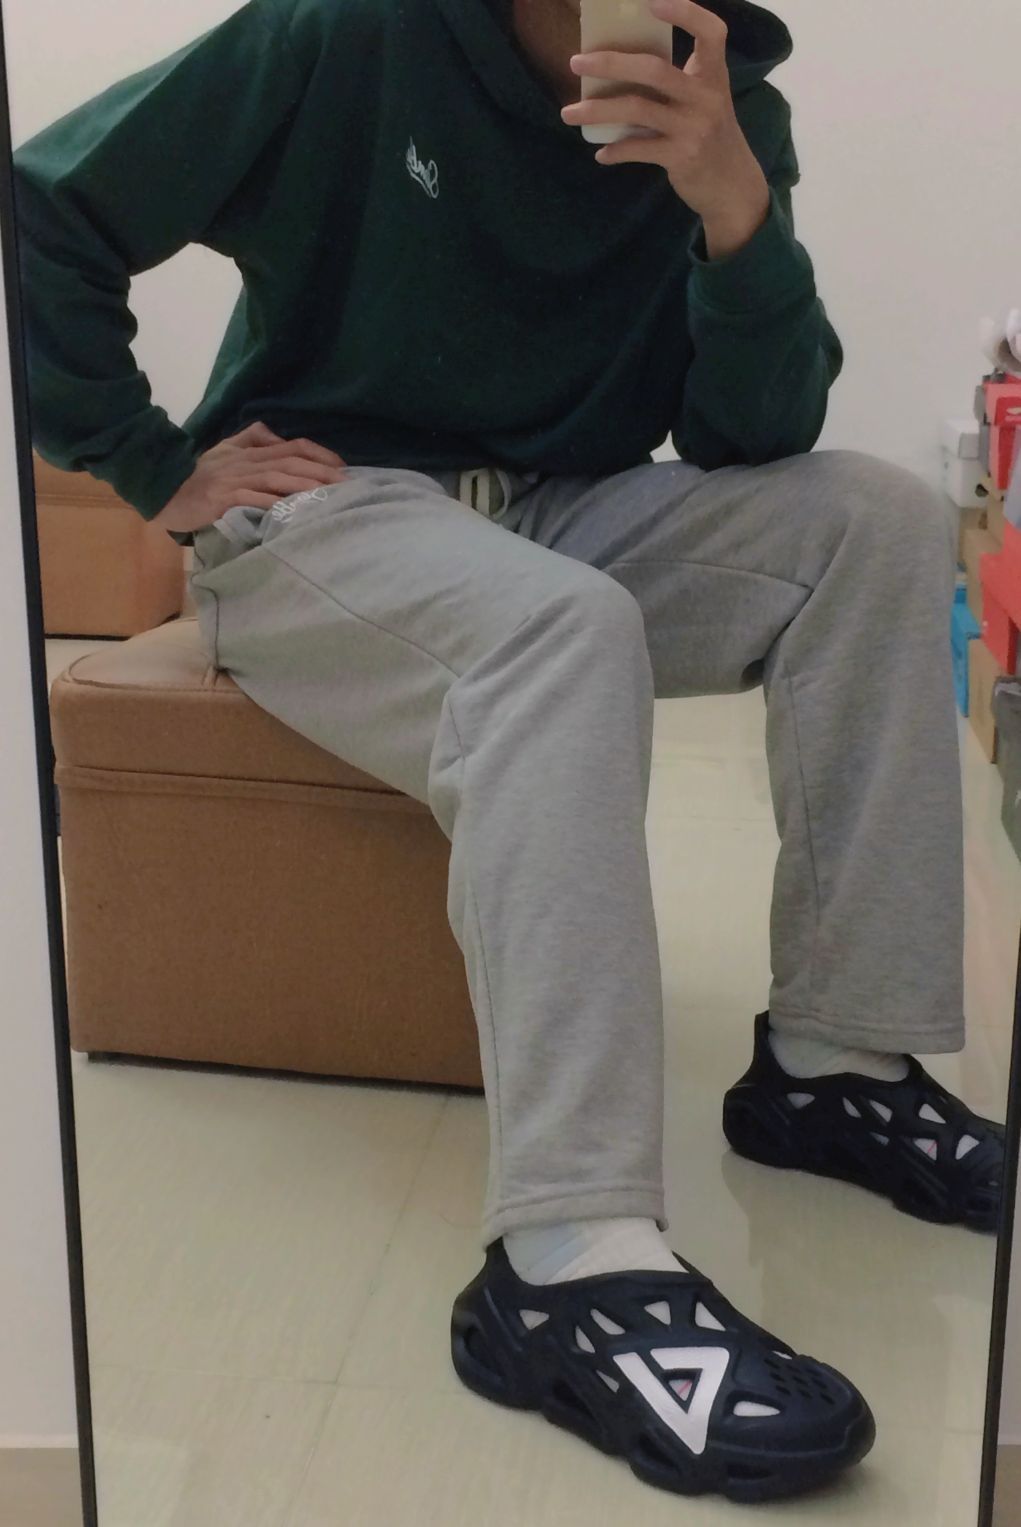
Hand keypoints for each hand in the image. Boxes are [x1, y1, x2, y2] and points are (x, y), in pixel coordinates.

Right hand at [153, 422, 346, 533]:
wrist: (166, 490)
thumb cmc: (200, 474)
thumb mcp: (227, 450)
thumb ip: (253, 439)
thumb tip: (278, 437)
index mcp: (252, 450)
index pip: (293, 446)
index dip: (320, 454)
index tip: (342, 468)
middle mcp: (249, 462)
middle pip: (291, 462)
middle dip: (322, 472)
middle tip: (347, 485)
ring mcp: (237, 480)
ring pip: (277, 479)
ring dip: (305, 486)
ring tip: (328, 496)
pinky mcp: (224, 499)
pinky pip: (254, 500)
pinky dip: (274, 505)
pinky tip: (293, 511)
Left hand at [562, 0, 769, 247]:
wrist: (732, 184)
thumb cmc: (710, 133)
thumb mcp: (705, 99)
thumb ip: (677, 81)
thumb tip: (619, 66)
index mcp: (713, 74)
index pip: (711, 32)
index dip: (685, 13)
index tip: (651, 3)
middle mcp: (706, 97)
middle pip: (654, 70)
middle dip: (610, 64)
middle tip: (576, 63)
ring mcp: (694, 128)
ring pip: (637, 109)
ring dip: (597, 111)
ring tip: (569, 113)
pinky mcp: (681, 157)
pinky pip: (639, 149)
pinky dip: (616, 150)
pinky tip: (601, 154)